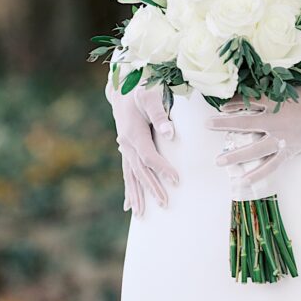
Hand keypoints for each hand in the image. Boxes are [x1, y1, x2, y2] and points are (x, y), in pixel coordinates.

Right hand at [105, 73, 178, 215]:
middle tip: (165, 205)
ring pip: (130, 176)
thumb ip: (160, 115)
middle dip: (152, 189)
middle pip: (140, 171)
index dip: (163, 169)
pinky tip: (129, 205)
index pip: (149, 157)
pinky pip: (127, 172)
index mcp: (133, 133)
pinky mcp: (126, 148)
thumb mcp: (151, 96)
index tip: (177, 180)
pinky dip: (129, 188)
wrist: (123, 86)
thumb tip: (170, 133)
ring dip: (137, 195)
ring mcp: (124, 147)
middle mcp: (126, 144)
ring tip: (141, 215)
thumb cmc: (141, 88)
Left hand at [205, 84, 300, 191]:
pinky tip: (243, 182)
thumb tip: (251, 93)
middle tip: (207, 125)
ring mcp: (281, 138)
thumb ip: (273, 93)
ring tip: (219, 161)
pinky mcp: (288, 151)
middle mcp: (276, 122)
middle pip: (246, 123)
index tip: (221, 107)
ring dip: (236, 155)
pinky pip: (271, 165)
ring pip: (255, 148)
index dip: (235, 103)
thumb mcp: (292, 90)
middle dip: (224, 124)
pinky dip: (258, 174)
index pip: (250, 101)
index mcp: (277, 103)